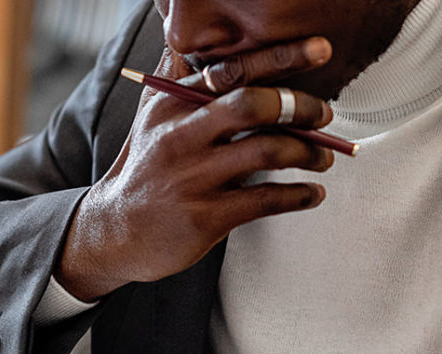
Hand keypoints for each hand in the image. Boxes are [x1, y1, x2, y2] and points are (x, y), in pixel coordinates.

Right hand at [56, 38, 335, 299]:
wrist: (116, 229)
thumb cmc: (145, 168)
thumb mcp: (151, 115)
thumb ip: (175, 76)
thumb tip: (185, 35)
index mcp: (174, 103)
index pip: (232, 70)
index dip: (281, 57)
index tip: (320, 50)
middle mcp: (182, 135)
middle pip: (253, 106)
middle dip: (300, 107)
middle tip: (326, 115)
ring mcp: (194, 177)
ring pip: (267, 152)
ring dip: (308, 153)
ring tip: (324, 157)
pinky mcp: (205, 216)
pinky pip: (265, 200)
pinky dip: (299, 196)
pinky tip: (313, 194)